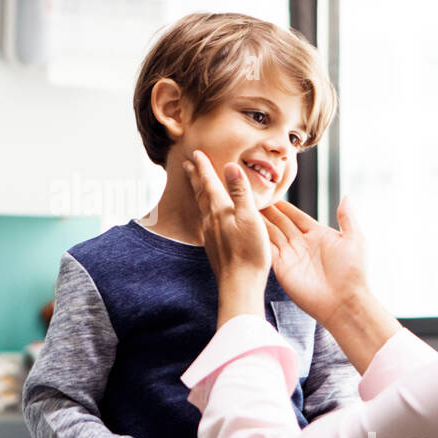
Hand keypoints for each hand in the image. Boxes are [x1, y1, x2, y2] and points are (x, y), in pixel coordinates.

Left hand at [183, 150, 270, 323]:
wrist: (240, 284)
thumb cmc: (249, 252)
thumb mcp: (249, 217)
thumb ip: (239, 192)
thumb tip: (229, 166)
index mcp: (219, 211)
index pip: (209, 183)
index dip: (203, 167)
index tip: (196, 153)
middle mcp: (211, 220)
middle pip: (200, 193)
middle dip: (195, 177)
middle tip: (187, 164)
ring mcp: (211, 234)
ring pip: (201, 206)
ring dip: (198, 191)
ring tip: (196, 184)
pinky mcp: (215, 246)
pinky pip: (206, 219)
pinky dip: (204, 208)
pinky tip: (208, 214)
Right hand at [263, 197, 400, 372]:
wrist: (344, 301)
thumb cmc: (353, 272)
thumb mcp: (355, 239)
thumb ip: (347, 217)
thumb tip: (347, 196)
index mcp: (318, 235)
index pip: (296, 216)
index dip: (284, 206)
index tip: (271, 194)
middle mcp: (301, 244)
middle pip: (280, 223)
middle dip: (267, 211)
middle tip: (252, 198)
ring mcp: (290, 256)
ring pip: (271, 234)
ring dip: (259, 222)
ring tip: (244, 208)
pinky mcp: (281, 268)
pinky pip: (267, 250)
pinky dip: (257, 239)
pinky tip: (247, 227)